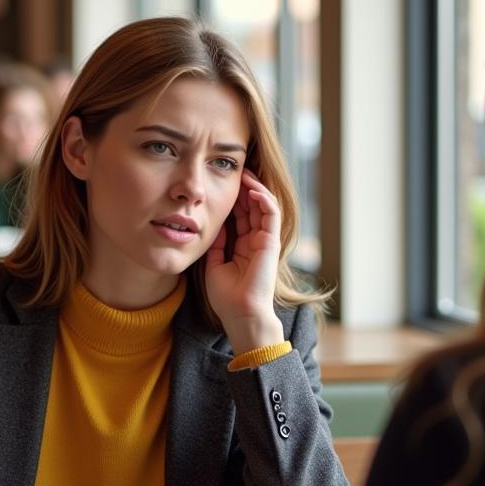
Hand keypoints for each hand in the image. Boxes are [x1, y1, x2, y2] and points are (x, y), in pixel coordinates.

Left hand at [204, 168, 284, 353]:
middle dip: (244, 189)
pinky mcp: (272, 242)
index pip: (241, 216)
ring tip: (244, 175)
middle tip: (234, 171)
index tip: (221, 185)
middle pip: (252, 208)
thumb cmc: (227, 297)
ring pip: (264, 207)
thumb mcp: (214, 265)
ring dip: (255, 189)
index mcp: (244, 247)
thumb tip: (212, 226)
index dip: (233, 199)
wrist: (240, 313)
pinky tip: (252, 190)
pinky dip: (263, 200)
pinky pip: (271, 215)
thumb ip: (216, 245)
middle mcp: (257, 242)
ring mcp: (266, 241)